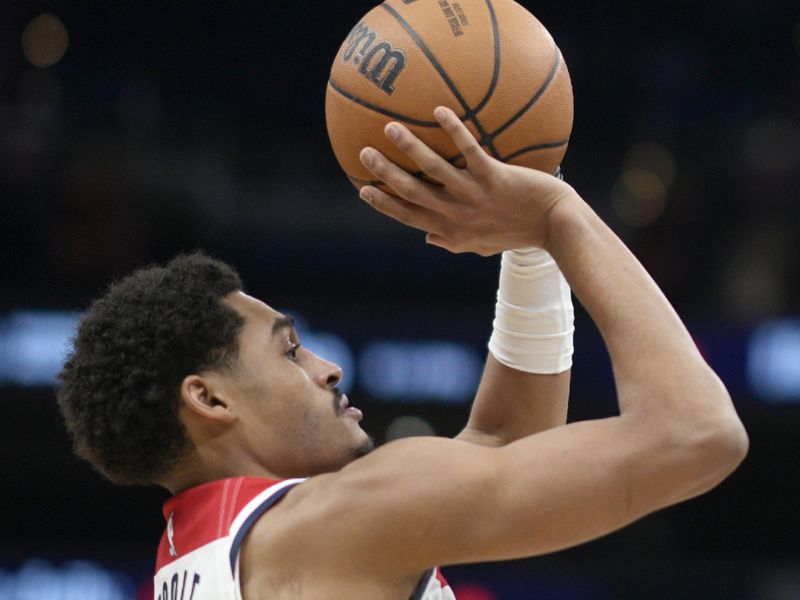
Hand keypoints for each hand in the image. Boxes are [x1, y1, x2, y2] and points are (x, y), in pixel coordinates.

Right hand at [358, 106, 575, 255]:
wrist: (555, 226)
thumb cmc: (518, 234)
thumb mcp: (482, 246)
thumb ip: (453, 243)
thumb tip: (427, 238)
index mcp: (452, 230)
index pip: (410, 217)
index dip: (385, 204)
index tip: (363, 190)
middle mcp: (458, 214)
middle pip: (413, 192)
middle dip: (386, 174)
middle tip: (365, 153)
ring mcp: (475, 195)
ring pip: (435, 170)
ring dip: (411, 149)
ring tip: (391, 127)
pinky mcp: (495, 177)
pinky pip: (470, 151)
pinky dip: (454, 131)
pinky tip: (439, 111)